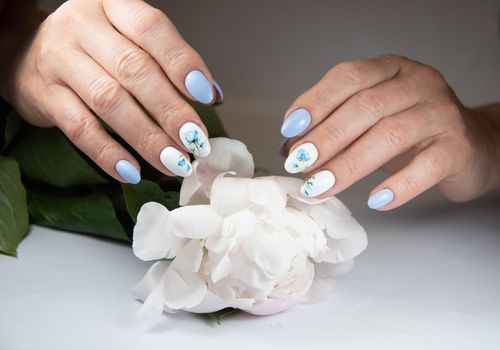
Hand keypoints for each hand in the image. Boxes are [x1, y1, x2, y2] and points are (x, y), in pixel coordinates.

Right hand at [1, 0, 222, 183]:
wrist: (25, 53)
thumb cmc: (94, 49)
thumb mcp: (128, 40)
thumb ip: (167, 63)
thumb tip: (213, 94)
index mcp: (113, 6)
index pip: (151, 28)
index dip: (181, 62)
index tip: (205, 95)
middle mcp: (83, 26)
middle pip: (134, 69)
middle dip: (170, 110)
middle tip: (196, 140)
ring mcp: (58, 59)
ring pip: (109, 101)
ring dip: (146, 137)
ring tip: (174, 162)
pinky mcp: (43, 94)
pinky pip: (79, 128)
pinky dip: (108, 153)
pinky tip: (132, 171)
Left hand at [280, 55, 499, 209]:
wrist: (470, 145)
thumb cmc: (410, 131)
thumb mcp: (369, 120)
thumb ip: (332, 126)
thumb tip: (289, 148)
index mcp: (390, 69)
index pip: (348, 76)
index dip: (316, 102)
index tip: (290, 131)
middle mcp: (418, 83)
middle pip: (365, 107)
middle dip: (327, 137)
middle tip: (300, 163)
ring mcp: (441, 114)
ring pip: (390, 135)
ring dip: (349, 164)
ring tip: (320, 186)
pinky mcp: (458, 147)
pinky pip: (425, 166)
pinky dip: (398, 185)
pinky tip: (374, 200)